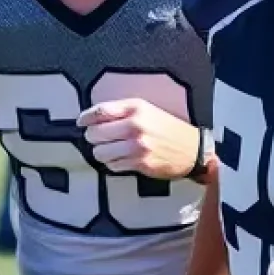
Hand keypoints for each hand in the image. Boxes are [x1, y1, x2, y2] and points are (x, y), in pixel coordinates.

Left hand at [78, 99, 202, 180]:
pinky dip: (113, 164)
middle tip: (99, 138)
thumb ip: (122, 112)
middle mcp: (135, 125)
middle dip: (93, 137)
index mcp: (136, 108)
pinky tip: (122, 159)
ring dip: (102, 153)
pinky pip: (112, 166)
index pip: (100, 111)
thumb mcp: (147, 110)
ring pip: (100, 152)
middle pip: (95, 133)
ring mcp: (137, 146)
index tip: (81, 122)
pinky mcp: (140, 164)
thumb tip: (93, 118)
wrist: (192, 149)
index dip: (86, 117)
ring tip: (111, 150)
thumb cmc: (168, 128)